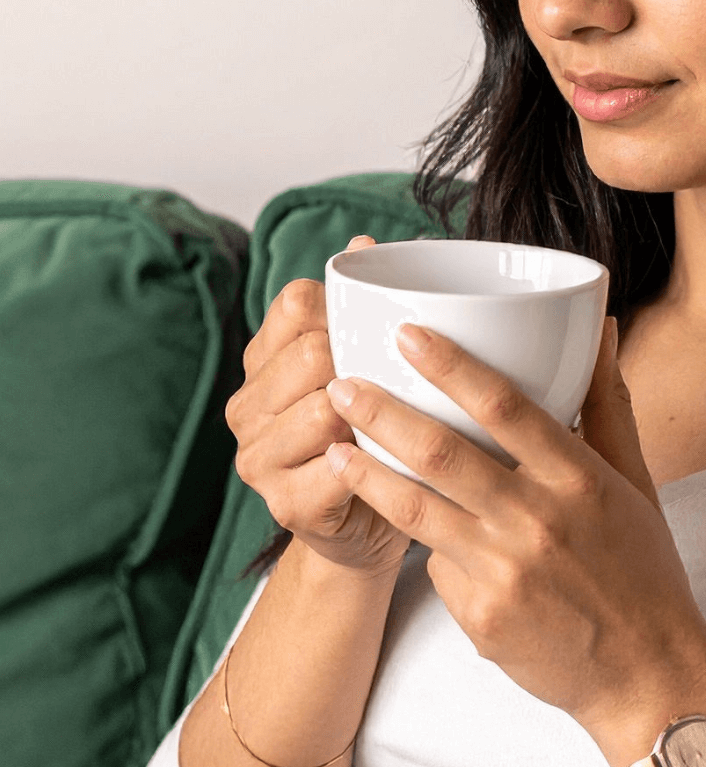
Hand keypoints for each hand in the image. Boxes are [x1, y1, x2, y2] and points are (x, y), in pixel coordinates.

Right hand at [225, 236, 410, 578]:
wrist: (370, 526)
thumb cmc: (374, 433)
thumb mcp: (366, 366)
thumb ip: (359, 307)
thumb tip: (363, 240)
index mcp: (263, 359)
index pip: (297, 303)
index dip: (344, 310)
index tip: (379, 332)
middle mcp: (247, 405)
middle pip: (311, 351)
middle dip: (361, 365)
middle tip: (397, 387)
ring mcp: (256, 457)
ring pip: (323, 409)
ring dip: (369, 418)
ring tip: (393, 428)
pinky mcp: (283, 505)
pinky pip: (335, 468)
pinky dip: (371, 465)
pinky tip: (385, 466)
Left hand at [323, 317, 705, 739]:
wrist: (646, 674)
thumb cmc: (642, 567)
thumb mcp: (635, 478)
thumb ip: (607, 401)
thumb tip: (600, 327)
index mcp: (578, 478)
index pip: (505, 407)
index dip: (451, 366)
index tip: (408, 335)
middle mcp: (538, 521)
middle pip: (442, 455)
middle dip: (382, 413)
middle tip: (340, 384)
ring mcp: (506, 573)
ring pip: (418, 512)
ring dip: (369, 475)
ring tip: (334, 448)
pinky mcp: (481, 618)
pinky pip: (439, 566)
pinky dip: (428, 544)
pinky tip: (421, 534)